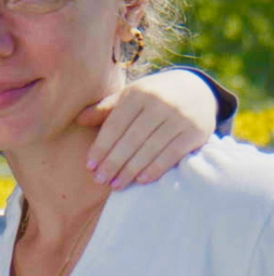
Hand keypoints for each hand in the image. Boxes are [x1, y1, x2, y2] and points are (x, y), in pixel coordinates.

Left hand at [78, 69, 217, 188]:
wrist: (197, 89)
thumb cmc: (152, 96)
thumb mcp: (129, 96)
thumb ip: (105, 108)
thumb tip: (79, 119)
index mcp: (138, 94)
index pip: (115, 125)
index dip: (101, 147)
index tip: (90, 166)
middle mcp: (159, 103)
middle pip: (131, 140)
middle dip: (113, 162)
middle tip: (100, 179)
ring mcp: (179, 118)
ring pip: (150, 149)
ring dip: (130, 170)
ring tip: (116, 185)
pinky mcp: (195, 132)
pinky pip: (172, 154)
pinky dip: (155, 169)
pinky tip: (140, 180)